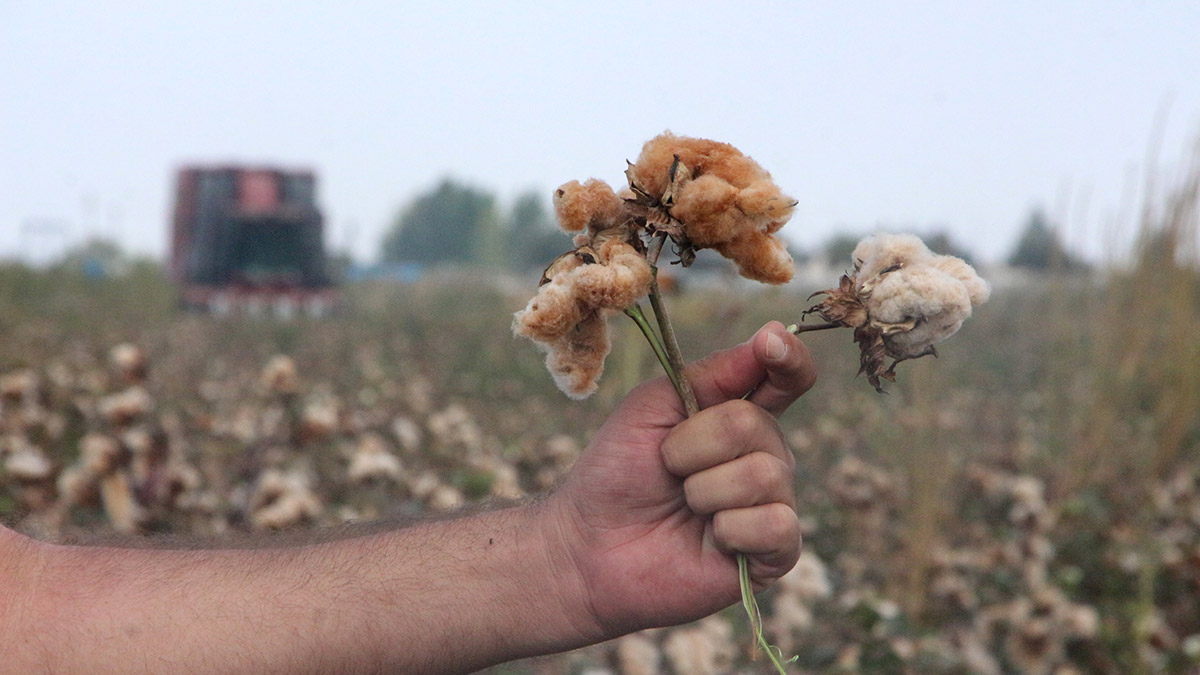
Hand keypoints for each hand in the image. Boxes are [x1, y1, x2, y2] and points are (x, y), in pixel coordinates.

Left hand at [546, 321, 816, 638]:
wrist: (590, 544)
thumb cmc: (617, 471)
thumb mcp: (653, 406)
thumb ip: (712, 373)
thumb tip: (771, 336)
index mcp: (738, 415)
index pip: (787, 378)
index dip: (789, 357)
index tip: (770, 342)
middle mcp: (764, 455)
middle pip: (757, 424)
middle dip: (694, 444)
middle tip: (667, 467)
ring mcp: (771, 503)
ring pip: (764, 474)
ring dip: (703, 489)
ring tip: (682, 504)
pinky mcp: (772, 553)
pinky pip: (776, 525)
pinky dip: (730, 529)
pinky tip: (709, 539)